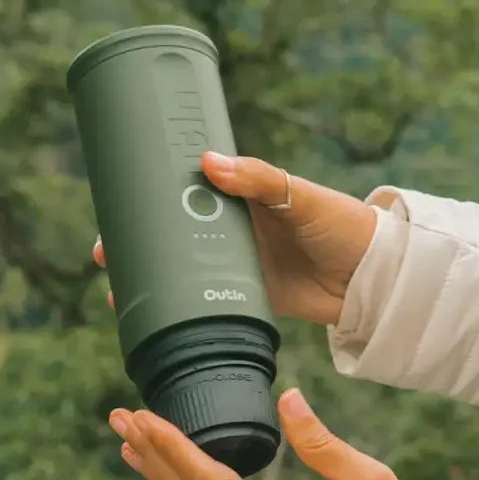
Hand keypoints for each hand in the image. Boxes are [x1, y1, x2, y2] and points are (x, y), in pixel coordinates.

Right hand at [94, 151, 381, 327]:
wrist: (375, 277)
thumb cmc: (342, 224)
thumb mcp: (301, 194)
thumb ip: (260, 179)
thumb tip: (209, 162)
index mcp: (245, 195)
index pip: (189, 188)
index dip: (153, 193)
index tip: (116, 200)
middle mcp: (236, 228)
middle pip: (176, 230)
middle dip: (138, 240)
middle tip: (103, 251)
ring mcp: (240, 264)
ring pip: (184, 268)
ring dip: (152, 276)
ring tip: (117, 287)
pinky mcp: (251, 297)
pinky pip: (207, 301)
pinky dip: (181, 308)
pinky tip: (154, 317)